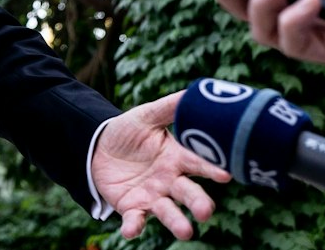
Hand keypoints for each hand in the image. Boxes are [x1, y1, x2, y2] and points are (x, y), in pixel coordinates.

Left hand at [91, 90, 229, 238]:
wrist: (98, 147)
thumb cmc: (129, 131)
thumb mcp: (147, 115)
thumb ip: (170, 107)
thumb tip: (194, 91)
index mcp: (178, 157)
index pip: (198, 163)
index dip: (212, 169)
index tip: (227, 174)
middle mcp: (170, 181)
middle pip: (189, 193)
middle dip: (199, 202)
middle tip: (206, 211)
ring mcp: (153, 196)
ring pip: (168, 212)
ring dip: (176, 222)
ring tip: (185, 232)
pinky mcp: (132, 208)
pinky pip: (135, 220)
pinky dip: (133, 227)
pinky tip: (130, 231)